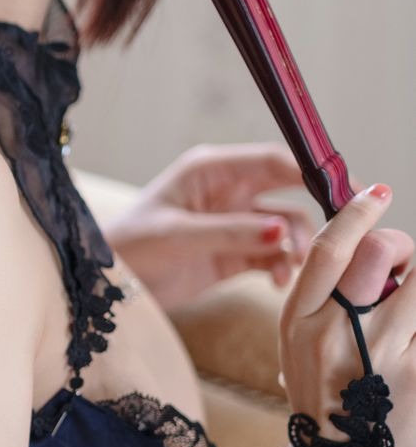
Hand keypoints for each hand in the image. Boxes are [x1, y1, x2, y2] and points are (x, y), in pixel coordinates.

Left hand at [103, 142, 408, 313]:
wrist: (104, 286)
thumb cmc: (128, 247)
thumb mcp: (177, 235)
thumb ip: (230, 232)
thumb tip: (283, 232)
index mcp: (212, 170)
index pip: (273, 160)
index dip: (310, 171)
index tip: (343, 189)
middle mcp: (228, 192)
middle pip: (288, 191)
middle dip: (314, 211)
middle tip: (338, 234)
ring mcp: (234, 224)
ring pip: (286, 228)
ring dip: (296, 247)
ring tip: (288, 270)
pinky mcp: (234, 254)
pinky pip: (273, 256)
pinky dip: (282, 268)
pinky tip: (278, 283)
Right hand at [279, 183, 415, 446]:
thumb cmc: (324, 407)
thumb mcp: (298, 352)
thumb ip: (322, 303)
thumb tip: (366, 248)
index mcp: (298, 325)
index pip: (328, 248)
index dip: (357, 212)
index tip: (377, 192)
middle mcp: (337, 336)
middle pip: (380, 251)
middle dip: (403, 246)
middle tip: (405, 266)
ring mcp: (384, 357)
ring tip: (410, 307)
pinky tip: (413, 338)